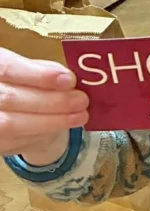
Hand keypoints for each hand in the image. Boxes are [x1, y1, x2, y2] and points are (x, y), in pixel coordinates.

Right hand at [0, 47, 88, 163]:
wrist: (15, 110)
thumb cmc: (27, 84)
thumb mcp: (35, 69)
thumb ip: (46, 70)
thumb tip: (66, 78)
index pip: (8, 68)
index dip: (39, 75)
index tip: (69, 80)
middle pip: (10, 98)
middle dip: (51, 101)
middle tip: (81, 100)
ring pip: (12, 124)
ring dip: (51, 120)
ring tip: (80, 115)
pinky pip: (15, 141)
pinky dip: (43, 133)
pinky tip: (62, 125)